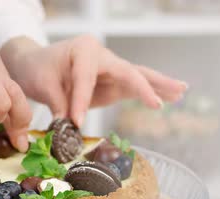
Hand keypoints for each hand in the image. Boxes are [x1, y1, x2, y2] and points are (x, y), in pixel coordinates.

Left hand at [0, 35, 186, 126]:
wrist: (38, 65)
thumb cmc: (39, 69)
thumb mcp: (43, 84)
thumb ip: (59, 104)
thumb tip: (68, 127)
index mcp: (83, 50)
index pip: (86, 78)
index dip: (81, 100)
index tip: (75, 121)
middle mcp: (102, 56)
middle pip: (127, 71)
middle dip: (143, 87)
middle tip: (158, 103)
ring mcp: (111, 68)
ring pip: (138, 77)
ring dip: (160, 86)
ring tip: (182, 91)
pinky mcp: (114, 82)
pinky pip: (136, 87)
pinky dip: (152, 92)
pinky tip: (174, 97)